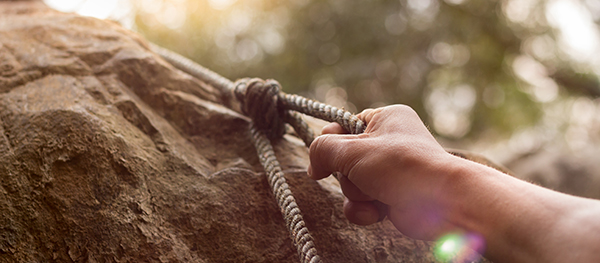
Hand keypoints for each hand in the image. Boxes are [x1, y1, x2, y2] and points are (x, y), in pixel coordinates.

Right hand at [308, 105, 460, 239]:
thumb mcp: (352, 150)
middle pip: (345, 159)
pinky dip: (365, 210)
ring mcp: (391, 172)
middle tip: (360, 175)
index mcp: (386, 118)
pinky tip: (378, 212)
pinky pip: (362, 203)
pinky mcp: (392, 197)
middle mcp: (390, 142)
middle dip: (348, 174)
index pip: (346, 125)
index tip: (325, 155)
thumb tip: (314, 167)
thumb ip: (322, 150)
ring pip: (351, 184)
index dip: (332, 141)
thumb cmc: (401, 166)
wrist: (441, 202)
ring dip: (356, 194)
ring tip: (375, 194)